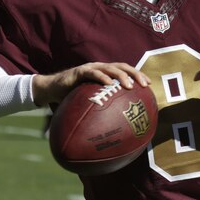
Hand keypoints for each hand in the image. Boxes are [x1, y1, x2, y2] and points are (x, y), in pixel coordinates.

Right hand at [32, 62, 150, 104]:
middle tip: (145, 85)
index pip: (125, 71)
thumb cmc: (71, 99)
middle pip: (122, 67)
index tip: (149, 85)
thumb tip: (113, 132)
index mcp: (105, 74)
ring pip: (110, 68)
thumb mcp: (89, 104)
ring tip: (129, 85)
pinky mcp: (80, 71)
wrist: (51, 90)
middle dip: (135, 74)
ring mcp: (91, 68)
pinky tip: (109, 84)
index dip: (138, 76)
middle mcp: (100, 68)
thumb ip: (100, 111)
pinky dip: (102, 77)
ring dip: (122, 75)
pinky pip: (93, 73)